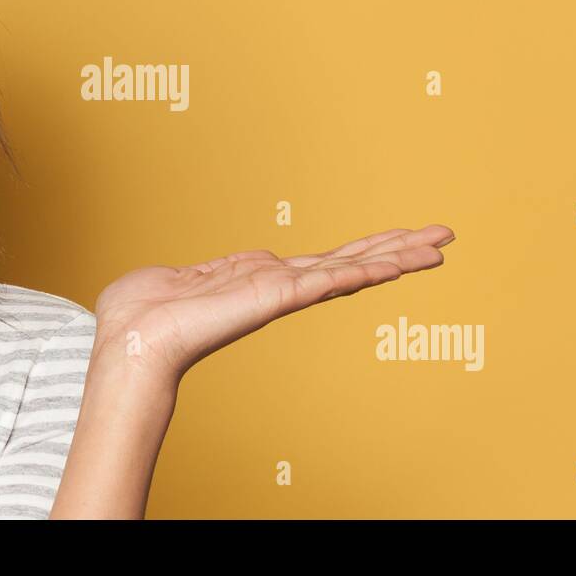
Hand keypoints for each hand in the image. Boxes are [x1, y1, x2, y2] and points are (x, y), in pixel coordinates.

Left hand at [92, 224, 455, 385]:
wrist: (132, 339)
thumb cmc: (144, 314)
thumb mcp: (187, 278)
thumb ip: (215, 271)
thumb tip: (231, 267)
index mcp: (261, 280)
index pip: (324, 263)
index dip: (363, 251)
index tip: (397, 240)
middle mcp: (279, 287)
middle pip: (350, 264)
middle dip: (396, 250)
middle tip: (442, 237)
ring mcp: (281, 293)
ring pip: (350, 269)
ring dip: (395, 257)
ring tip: (438, 246)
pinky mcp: (275, 298)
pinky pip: (328, 280)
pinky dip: (363, 272)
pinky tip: (396, 265)